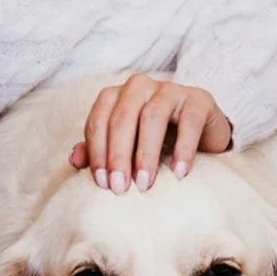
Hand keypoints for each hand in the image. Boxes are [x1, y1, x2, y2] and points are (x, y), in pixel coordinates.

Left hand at [68, 75, 231, 193]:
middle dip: (118, 155)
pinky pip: (189, 121)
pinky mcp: (198, 99)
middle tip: (119, 188)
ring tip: (145, 184)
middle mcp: (139, 87)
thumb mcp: (126, 146)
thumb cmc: (157, 139)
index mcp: (116, 96)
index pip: (98, 121)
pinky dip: (183, 149)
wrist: (202, 134)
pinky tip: (179, 173)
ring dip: (146, 154)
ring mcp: (170, 90)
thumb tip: (74, 160)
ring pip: (152, 116)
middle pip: (122, 118)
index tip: (102, 183)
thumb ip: (99, 149)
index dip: (97, 152)